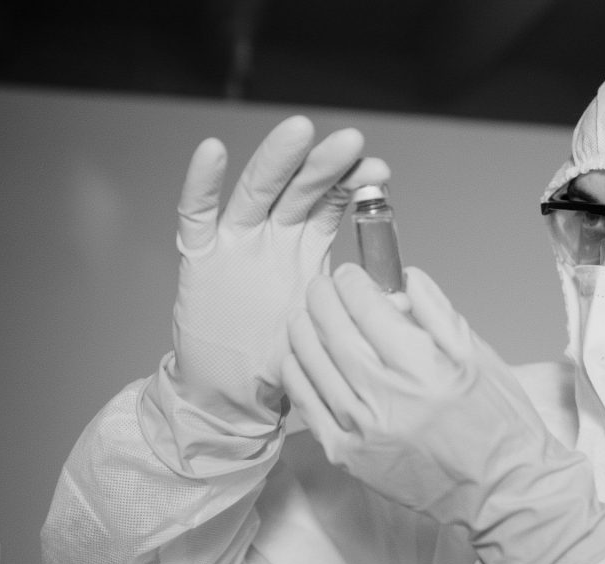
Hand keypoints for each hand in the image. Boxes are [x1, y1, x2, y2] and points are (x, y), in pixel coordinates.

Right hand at [169, 116, 389, 426]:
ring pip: (257, 192)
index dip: (354, 183)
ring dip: (277, 161)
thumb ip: (357, 305)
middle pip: (300, 189)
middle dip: (325, 164)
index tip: (381, 170)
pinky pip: (197, 216)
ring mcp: (236, 242)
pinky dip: (202, 184)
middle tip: (350, 140)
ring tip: (299, 131)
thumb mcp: (328, 325)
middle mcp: (273, 235)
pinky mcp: (200, 257)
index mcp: (307, 246)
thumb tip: (408, 298)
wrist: (232, 391)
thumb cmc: (284, 356)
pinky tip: (213, 151)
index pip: (333, 203)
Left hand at [283, 264, 604, 563]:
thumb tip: (403, 279)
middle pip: (335, 334)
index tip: (350, 274)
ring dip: (302, 331)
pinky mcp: (349, 458)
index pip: (370, 310)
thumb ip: (437, 313)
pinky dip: (298, 376)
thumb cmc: (498, 423)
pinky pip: (309, 409)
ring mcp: (363, 431)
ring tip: (304, 312)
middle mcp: (388, 399)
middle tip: (320, 284)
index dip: (353, 284)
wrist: (500, 490)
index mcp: (425, 368)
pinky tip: (297, 357)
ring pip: (315, 367)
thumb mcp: (479, 355)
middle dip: (321, 300)